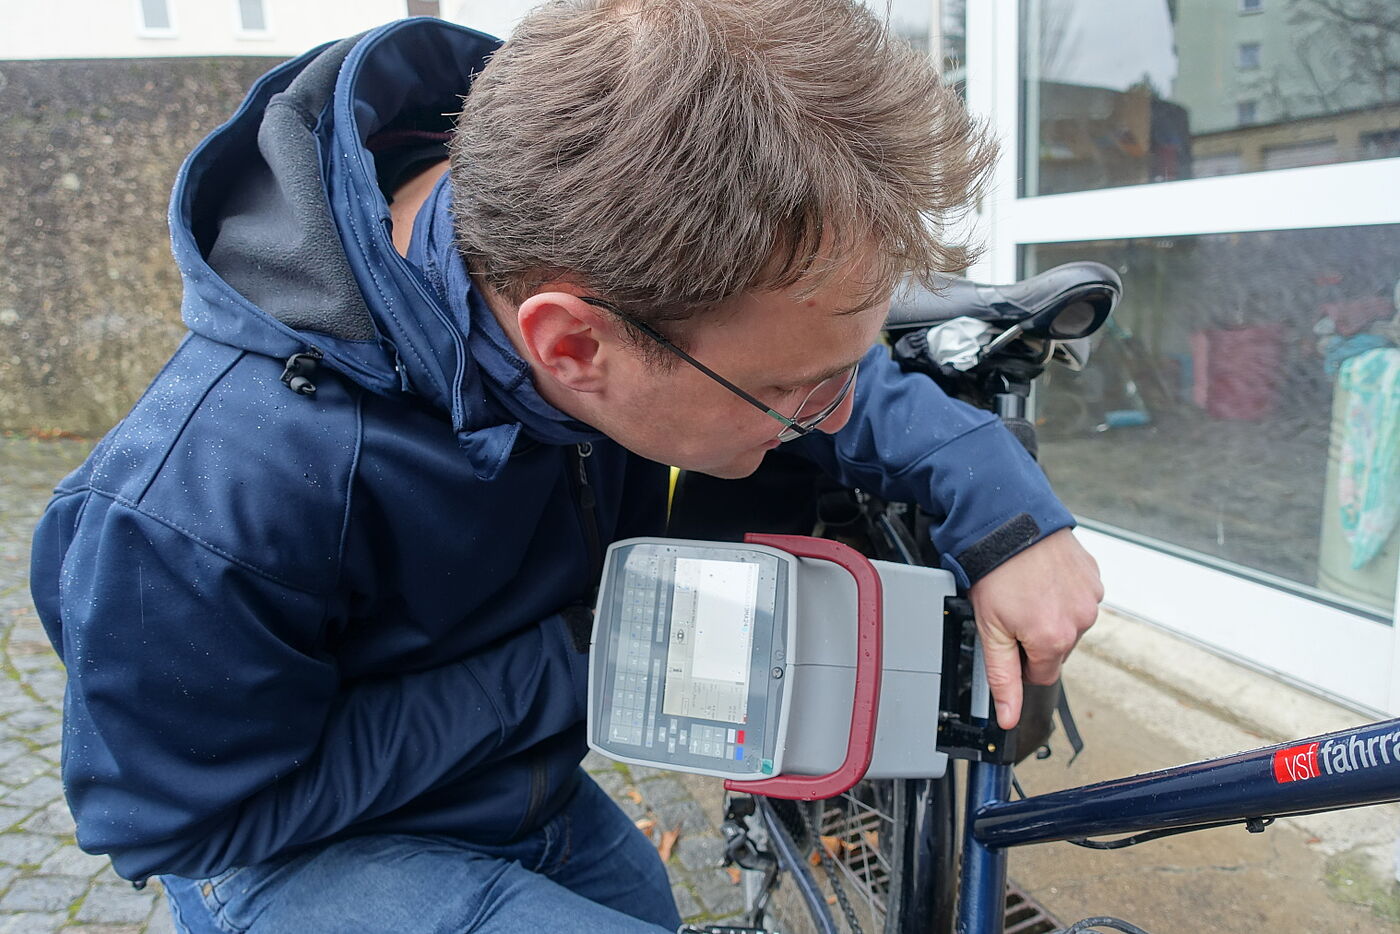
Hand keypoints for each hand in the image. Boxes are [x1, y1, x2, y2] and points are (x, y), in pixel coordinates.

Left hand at [967, 529, 1102, 728]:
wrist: (1010, 522)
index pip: (1041, 676)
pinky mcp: (1094, 577)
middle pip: (1056, 649)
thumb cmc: (995, 571)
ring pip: (1070, 623)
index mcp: (1053, 640)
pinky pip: (1079, 598)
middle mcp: (1080, 622)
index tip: (1009, 639)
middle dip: (1036, 637)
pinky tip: (1042, 577)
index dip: (1021, 661)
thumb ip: (1001, 678)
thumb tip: (1009, 718)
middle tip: (1013, 608)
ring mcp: (1090, 598)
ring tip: (1027, 589)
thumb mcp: (989, 630)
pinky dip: (1062, 592)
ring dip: (1051, 614)